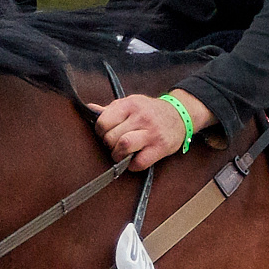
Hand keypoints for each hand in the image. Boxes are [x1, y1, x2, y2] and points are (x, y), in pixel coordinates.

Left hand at [88, 91, 207, 168]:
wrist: (180, 114)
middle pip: (111, 137)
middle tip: (115, 145)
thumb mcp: (131, 103)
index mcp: (130, 105)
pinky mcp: (161, 147)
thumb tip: (89, 109)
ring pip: (123, 146)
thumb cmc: (151, 111)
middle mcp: (141, 117)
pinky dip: (133, 165)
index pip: (103, 122)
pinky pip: (139, 162)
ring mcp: (151, 132)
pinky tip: (135, 159)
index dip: (100, 132)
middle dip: (109, 145)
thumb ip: (110, 109)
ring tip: (122, 154)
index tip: (106, 134)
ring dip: (118, 155)